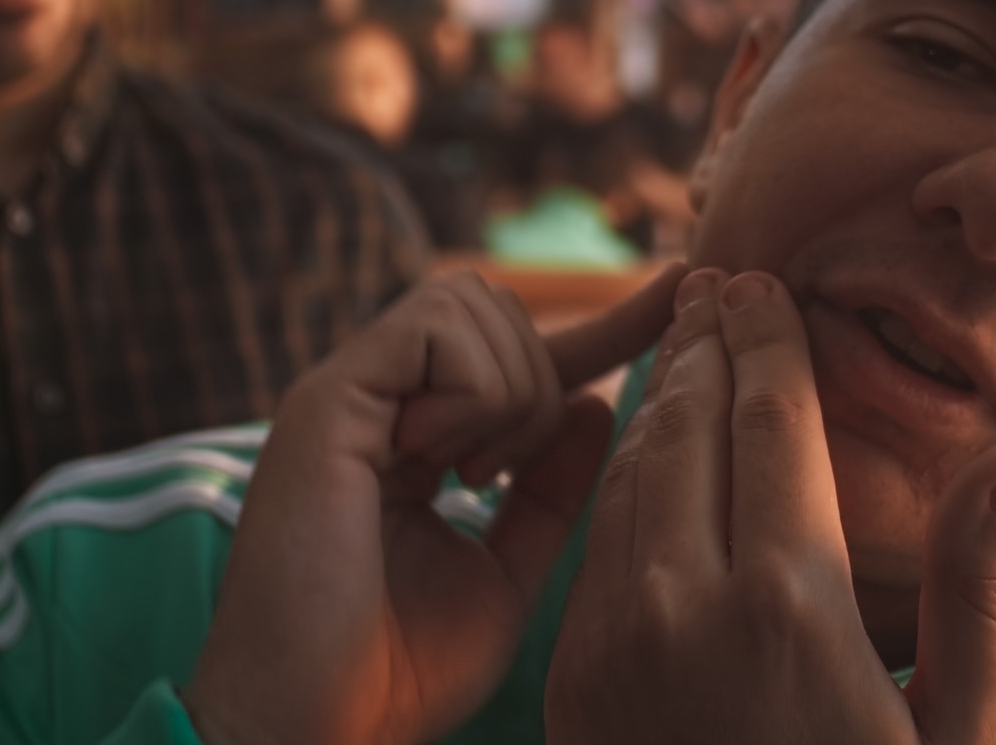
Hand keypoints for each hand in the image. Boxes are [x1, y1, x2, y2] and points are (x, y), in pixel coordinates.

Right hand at [182, 265, 686, 744]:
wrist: (317, 721)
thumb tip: (596, 405)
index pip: (519, 352)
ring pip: (471, 306)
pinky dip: (469, 392)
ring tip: (464, 477)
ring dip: (505, 394)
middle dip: (537, 382)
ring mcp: (346, 391)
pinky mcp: (328, 396)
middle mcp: (375, 400)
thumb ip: (549, 492)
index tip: (678, 293)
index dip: (605, 326)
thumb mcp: (503, 573)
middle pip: (497, 310)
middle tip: (492, 478)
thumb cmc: (394, 668)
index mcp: (412, 436)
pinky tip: (440, 461)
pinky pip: (436, 329)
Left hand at [545, 270, 995, 743]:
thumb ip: (977, 587)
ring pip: (628, 478)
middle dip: (705, 347)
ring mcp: (612, 646)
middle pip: (689, 428)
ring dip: (658, 404)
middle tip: (716, 285)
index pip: (774, 420)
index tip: (762, 279)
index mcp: (790, 605)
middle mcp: (682, 608)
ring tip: (687, 351)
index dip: (768, 339)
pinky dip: (622, 482)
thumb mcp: (959, 734)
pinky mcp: (573, 684)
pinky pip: (596, 547)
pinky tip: (649, 460)